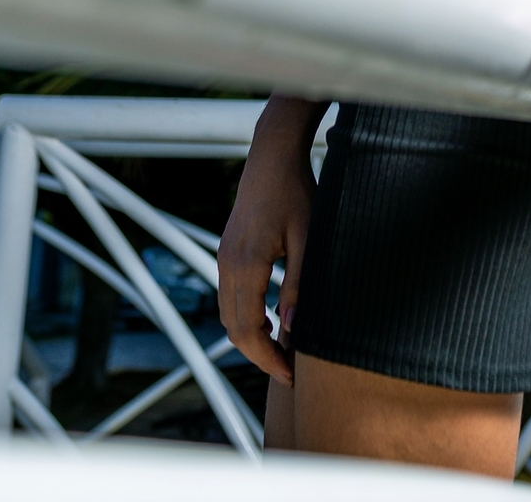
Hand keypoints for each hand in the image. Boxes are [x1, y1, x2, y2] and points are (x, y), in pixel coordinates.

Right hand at [217, 98, 322, 384]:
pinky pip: (228, 296)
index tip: (291, 375)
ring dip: (250, 337)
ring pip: (227, 314)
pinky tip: (269, 318)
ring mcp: (223, 257)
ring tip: (281, 350)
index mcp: (246, 265)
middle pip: (233, 329)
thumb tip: (291, 330)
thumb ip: (297, 286)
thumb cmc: (295, 191)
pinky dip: (244, 316)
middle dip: (259, 355)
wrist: (272, 156)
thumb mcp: (307, 239)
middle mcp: (227, 265)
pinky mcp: (227, 250)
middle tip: (289, 371)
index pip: (248, 331)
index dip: (267, 359)